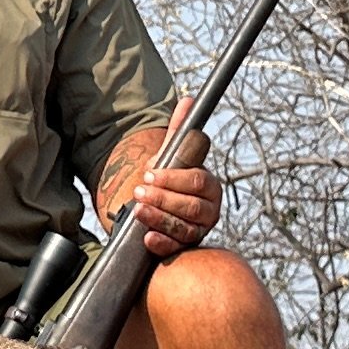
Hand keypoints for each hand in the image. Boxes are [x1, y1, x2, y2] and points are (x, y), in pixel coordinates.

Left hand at [116, 129, 217, 258]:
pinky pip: (176, 248)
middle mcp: (209, 210)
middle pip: (191, 206)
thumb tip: (187, 100)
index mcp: (209, 186)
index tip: (150, 173)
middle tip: (139, 191)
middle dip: (163, 198)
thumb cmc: (170, 180)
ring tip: (138, 209)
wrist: (159, 207)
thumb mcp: (172, 157)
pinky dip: (162, 243)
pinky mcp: (185, 247)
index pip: (196, 181)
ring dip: (159, 217)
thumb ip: (178, 132)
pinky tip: (148, 237)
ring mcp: (198, 230)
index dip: (172, 178)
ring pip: (184, 227)